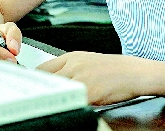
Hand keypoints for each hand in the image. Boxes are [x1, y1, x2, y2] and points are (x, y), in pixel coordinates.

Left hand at [37, 52, 158, 105]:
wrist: (136, 73)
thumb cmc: (115, 70)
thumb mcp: (89, 62)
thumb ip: (70, 68)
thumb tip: (52, 79)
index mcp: (72, 57)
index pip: (41, 68)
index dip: (33, 81)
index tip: (29, 89)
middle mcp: (73, 65)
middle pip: (44, 80)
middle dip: (38, 91)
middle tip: (33, 101)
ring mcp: (80, 78)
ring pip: (54, 90)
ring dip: (50, 98)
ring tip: (46, 106)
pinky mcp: (88, 92)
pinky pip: (70, 101)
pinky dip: (66, 105)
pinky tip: (65, 108)